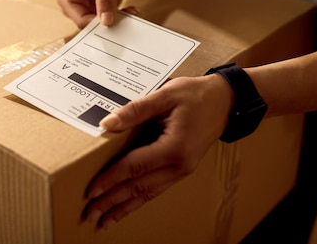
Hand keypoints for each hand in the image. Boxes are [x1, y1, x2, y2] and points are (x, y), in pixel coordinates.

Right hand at [57, 0, 132, 28]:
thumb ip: (105, 0)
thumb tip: (106, 21)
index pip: (80, 21)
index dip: (97, 24)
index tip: (113, 21)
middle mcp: (75, 7)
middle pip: (91, 26)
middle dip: (108, 24)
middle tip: (124, 17)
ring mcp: (88, 10)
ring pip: (102, 26)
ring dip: (117, 21)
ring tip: (130, 11)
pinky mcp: (100, 12)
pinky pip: (111, 22)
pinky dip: (122, 17)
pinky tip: (131, 10)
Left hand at [84, 74, 232, 229]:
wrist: (226, 101)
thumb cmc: (196, 95)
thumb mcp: (165, 95)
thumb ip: (135, 110)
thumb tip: (108, 123)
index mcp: (174, 148)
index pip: (134, 167)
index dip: (111, 179)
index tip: (92, 190)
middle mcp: (180, 165)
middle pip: (140, 188)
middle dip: (113, 202)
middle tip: (90, 214)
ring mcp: (182, 170)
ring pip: (149, 194)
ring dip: (125, 208)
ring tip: (105, 221)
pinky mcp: (182, 169)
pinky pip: (157, 189)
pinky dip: (140, 200)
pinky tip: (128, 207)